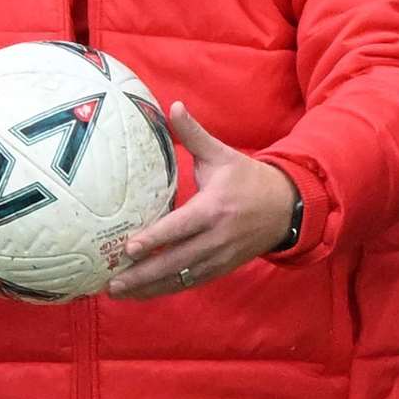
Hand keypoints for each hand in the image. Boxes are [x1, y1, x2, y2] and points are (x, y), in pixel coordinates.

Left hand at [108, 101, 298, 298]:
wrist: (286, 208)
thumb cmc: (247, 178)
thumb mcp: (221, 154)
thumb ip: (194, 134)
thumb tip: (173, 105)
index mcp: (214, 208)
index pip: (180, 227)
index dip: (154, 239)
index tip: (128, 248)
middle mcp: (217, 238)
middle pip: (175, 261)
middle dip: (143, 274)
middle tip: (112, 281)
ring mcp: (220, 257)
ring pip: (181, 278)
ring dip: (149, 288)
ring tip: (118, 292)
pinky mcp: (221, 268)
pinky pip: (190, 282)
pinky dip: (166, 290)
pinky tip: (142, 293)